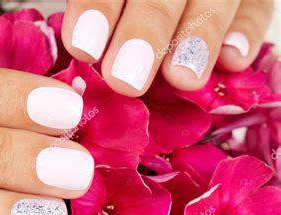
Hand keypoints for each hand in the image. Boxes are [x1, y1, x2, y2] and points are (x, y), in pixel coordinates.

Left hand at [61, 0, 274, 94]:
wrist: (166, 2)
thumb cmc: (127, 10)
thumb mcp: (114, 7)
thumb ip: (99, 12)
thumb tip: (84, 57)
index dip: (99, 7)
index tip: (84, 48)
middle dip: (146, 31)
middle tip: (126, 80)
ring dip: (199, 36)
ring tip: (182, 78)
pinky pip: (256, 6)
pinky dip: (246, 31)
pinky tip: (233, 60)